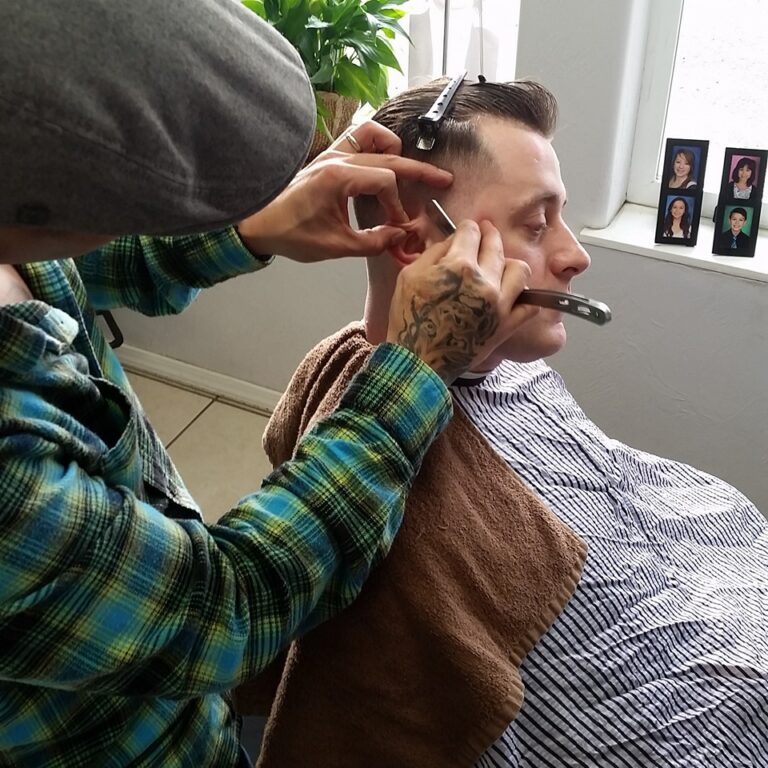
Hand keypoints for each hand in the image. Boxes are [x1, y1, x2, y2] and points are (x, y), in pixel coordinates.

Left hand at [236, 121, 452, 261]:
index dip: (397, 205)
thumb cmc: (289, 233)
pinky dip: (374, 147)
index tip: (397, 226)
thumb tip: (399, 236)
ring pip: (373, 135)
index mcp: (339, 178)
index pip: (386, 181)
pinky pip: (357, 139)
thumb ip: (372, 242)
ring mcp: (331, 154)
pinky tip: (381, 166)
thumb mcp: (334, 245)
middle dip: (418, 170)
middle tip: (443, 179)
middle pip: (389, 155)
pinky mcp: (326, 158)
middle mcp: (337, 159)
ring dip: (393, 150)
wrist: (255, 223)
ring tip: (406, 171)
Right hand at [386, 220, 538, 383]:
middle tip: (485, 235)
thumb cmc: (409, 320)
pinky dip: (524, 296)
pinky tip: (512, 294)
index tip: (466, 230)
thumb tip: (453, 241)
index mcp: (459, 266)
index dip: (467, 228)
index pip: (472, 232)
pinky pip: (530, 305)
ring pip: (520, 270)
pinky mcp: (507, 326)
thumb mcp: (409, 275)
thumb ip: (434, 252)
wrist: (419, 361)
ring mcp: (500, 305)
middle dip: (489, 236)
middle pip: (496, 246)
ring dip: (508, 264)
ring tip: (498, 267)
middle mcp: (485, 282)